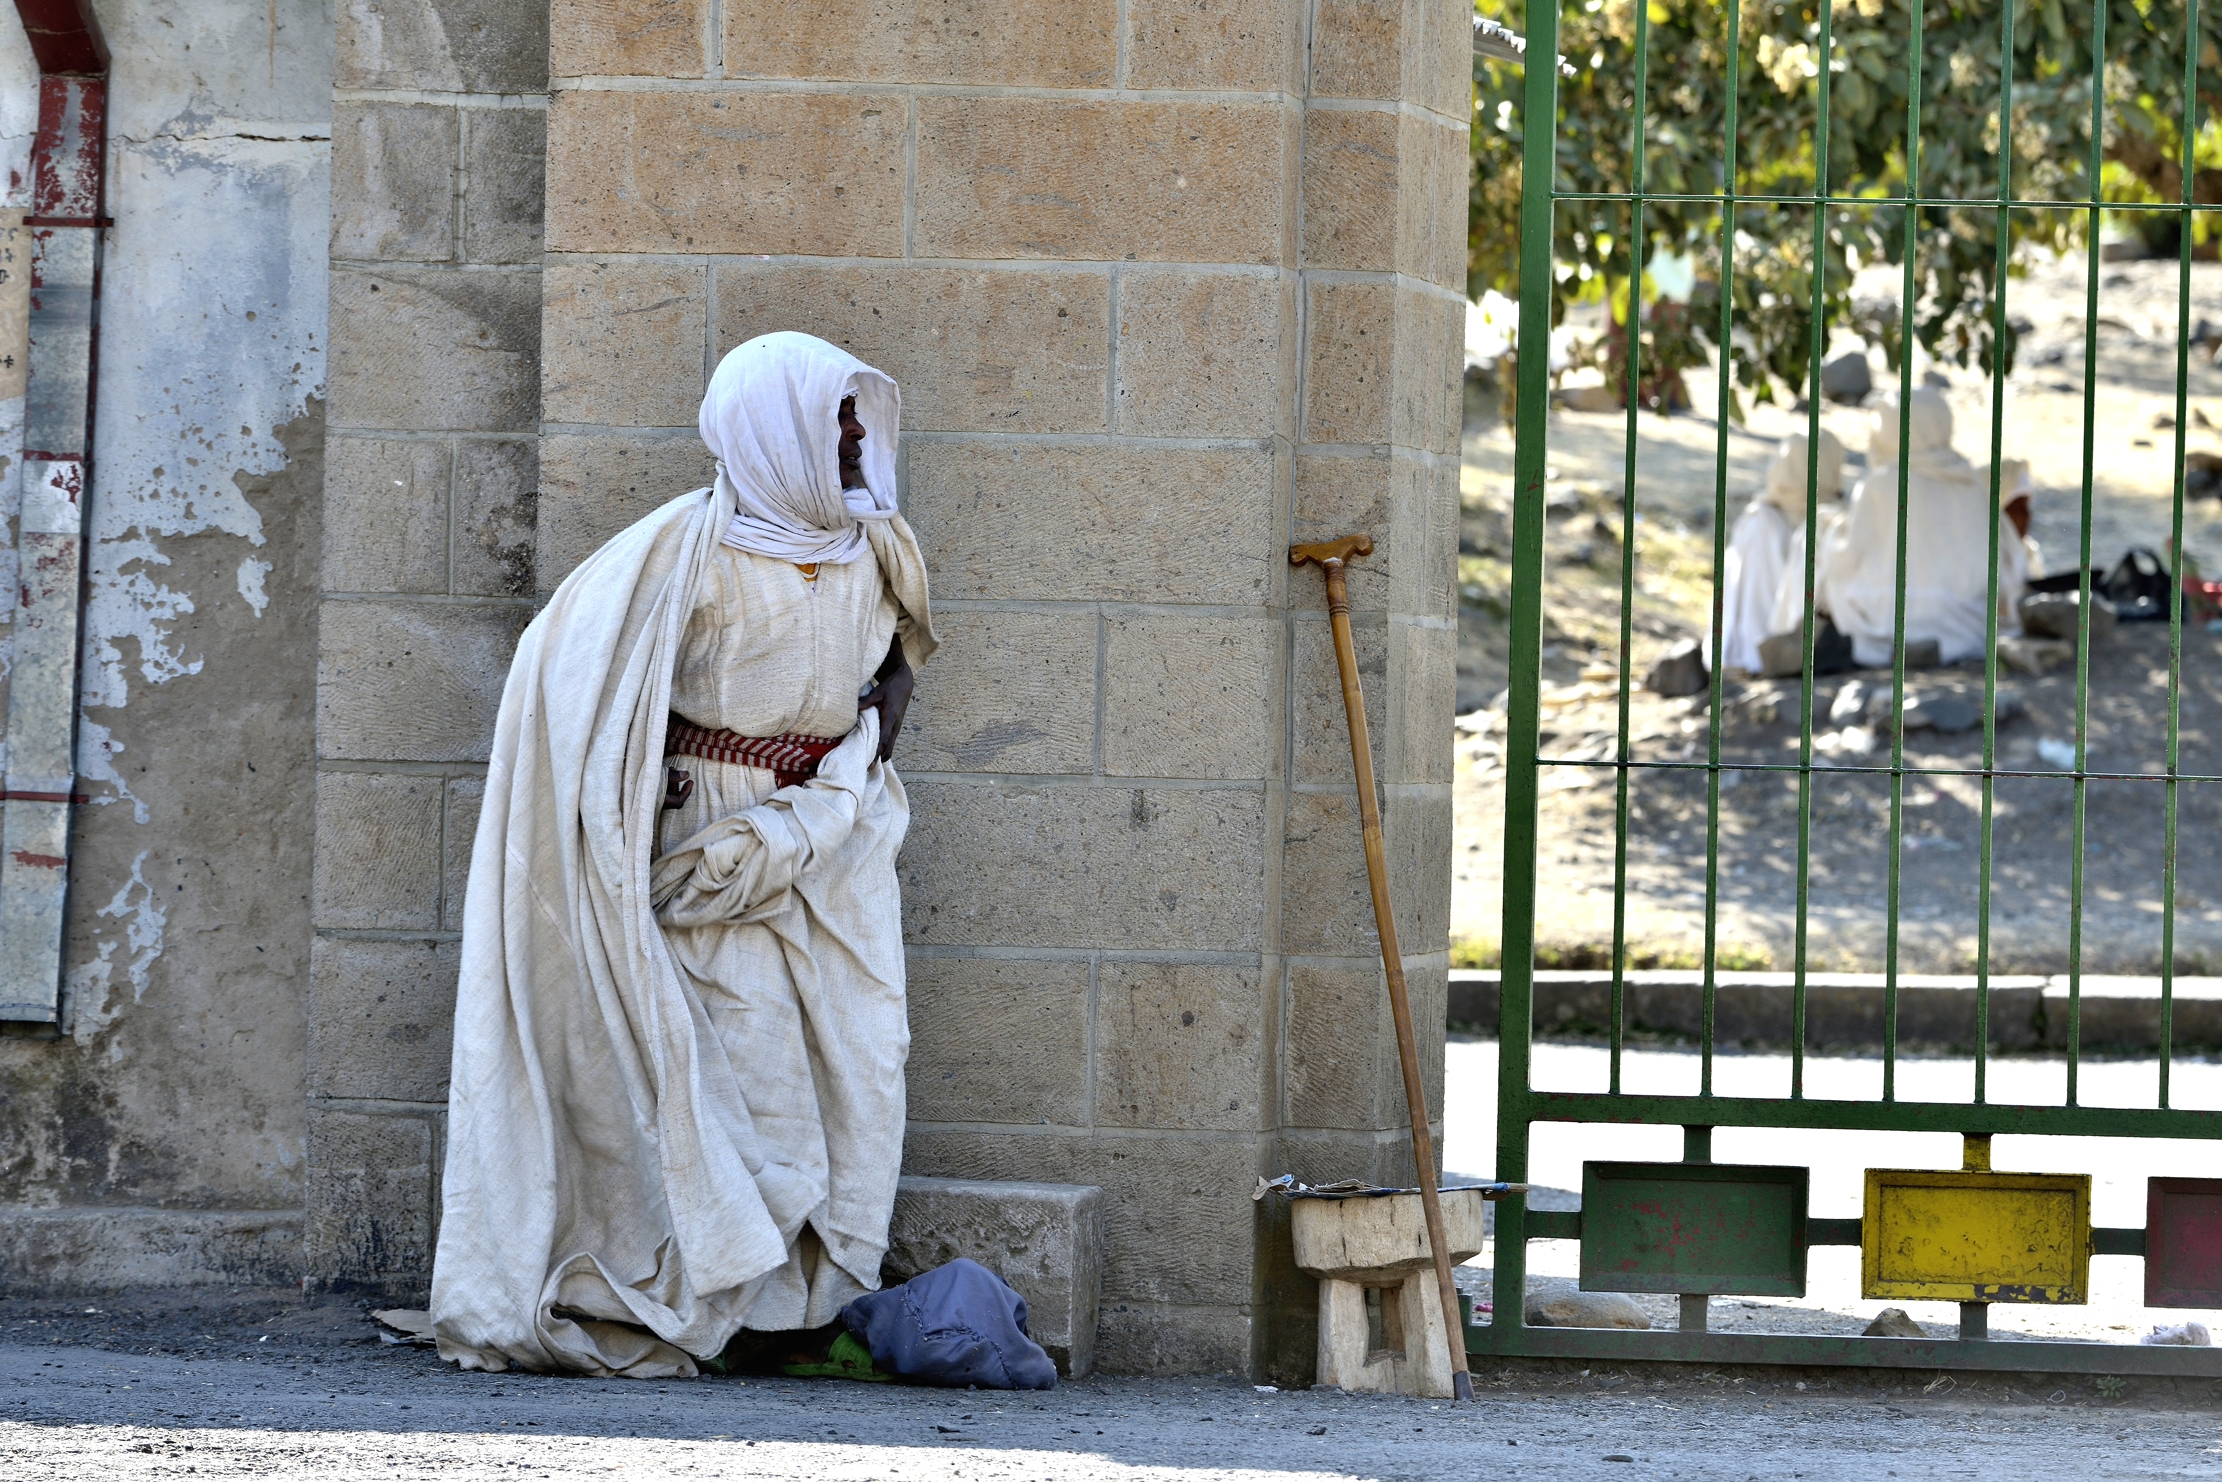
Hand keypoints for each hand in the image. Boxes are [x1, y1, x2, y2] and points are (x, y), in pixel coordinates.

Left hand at [858, 636, 912, 760]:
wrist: (905, 682)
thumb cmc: (891, 686)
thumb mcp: (879, 691)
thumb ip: (867, 700)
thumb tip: (855, 708)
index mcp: (890, 718)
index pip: (883, 740)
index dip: (876, 753)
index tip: (870, 764)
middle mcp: (895, 726)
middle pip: (888, 748)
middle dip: (878, 760)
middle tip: (867, 770)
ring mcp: (896, 727)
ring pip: (889, 747)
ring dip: (881, 756)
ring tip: (869, 765)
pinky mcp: (895, 726)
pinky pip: (889, 742)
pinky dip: (883, 749)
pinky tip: (874, 753)